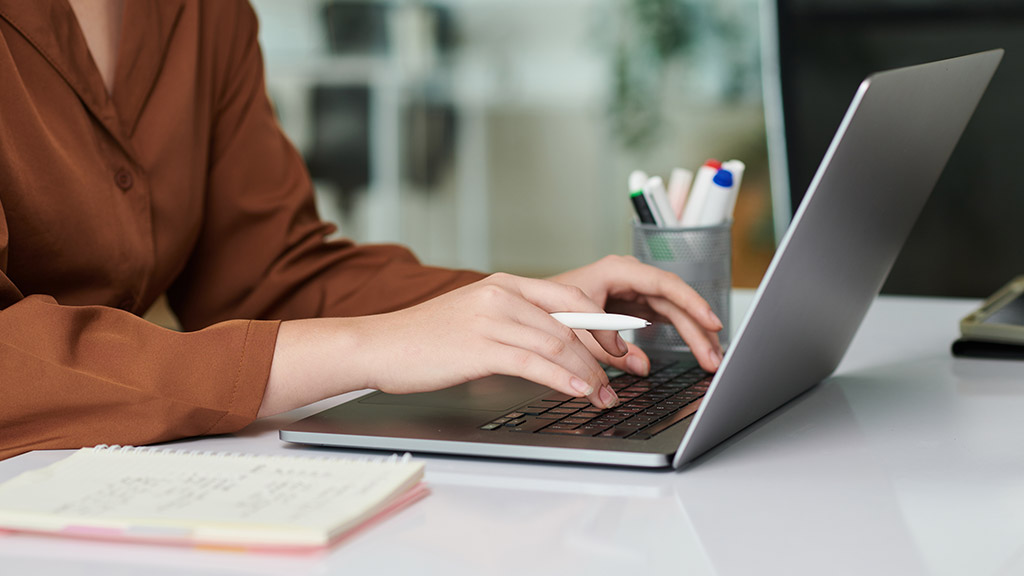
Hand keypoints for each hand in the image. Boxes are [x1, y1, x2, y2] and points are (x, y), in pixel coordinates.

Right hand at [261, 273, 626, 416]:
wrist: (379, 345)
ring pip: (559, 343)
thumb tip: (558, 348)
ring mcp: (490, 319)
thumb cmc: (426, 340)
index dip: (605, 324)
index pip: (571, 299)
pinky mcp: (480, 346)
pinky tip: (580, 391)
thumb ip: (517, 325)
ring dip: (591, 373)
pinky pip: (535, 362)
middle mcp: (502, 295)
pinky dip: (564, 379)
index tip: (624, 348)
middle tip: (626, 376)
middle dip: (606, 352)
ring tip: (606, 396)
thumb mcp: (477, 320)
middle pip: (572, 321)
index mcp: (505, 285)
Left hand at [548, 255, 723, 373]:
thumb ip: (605, 348)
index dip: (692, 303)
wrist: (533, 306)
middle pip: (676, 301)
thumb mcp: (576, 327)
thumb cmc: (549, 306)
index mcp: (618, 271)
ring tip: (712, 360)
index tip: (711, 322)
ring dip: (695, 335)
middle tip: (715, 357)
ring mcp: (635, 291)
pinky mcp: (636, 306)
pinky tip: (698, 350)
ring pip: (675, 311)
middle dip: (698, 329)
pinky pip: (667, 318)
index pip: (665, 284)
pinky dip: (682, 335)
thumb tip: (641, 367)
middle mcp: (631, 278)